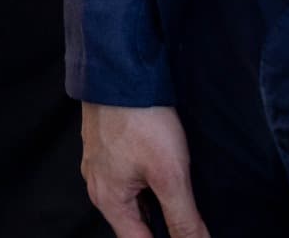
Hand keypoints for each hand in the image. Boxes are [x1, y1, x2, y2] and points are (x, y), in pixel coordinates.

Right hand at [83, 103, 208, 237]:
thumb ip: (183, 219)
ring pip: (132, 200)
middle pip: (134, 224)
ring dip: (155, 205)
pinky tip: (166, 174)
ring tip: (183, 200)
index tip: (189, 236)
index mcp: (108, 200)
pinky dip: (148, 184)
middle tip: (190, 222)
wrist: (118, 68)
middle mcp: (98, 185)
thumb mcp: (170, 175)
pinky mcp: (106, 145)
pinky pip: (127, 177)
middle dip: (162, 227)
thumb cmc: (141, 119)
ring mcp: (99, 163)